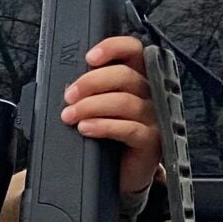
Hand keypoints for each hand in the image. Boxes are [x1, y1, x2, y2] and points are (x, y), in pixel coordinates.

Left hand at [62, 35, 160, 197]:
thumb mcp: (99, 108)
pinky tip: (86, 129)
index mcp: (137, 78)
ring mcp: (154, 117)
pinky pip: (128, 128)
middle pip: (125, 75)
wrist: (122, 173)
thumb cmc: (110, 137)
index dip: (113, 48)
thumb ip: (90, 91)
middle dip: (92, 82)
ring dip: (91, 107)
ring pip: (124, 102)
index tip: (89, 58)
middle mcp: (150, 93)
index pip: (133, 50)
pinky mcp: (152, 140)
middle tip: (69, 96)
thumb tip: (68, 85)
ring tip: (70, 116)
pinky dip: (103, 126)